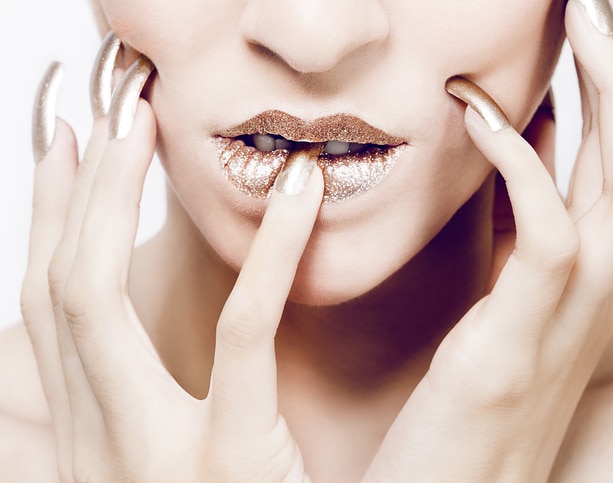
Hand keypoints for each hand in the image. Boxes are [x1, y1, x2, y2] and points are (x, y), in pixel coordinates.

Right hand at [22, 56, 322, 481]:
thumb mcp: (154, 472)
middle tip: (99, 111)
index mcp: (85, 440)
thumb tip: (120, 345)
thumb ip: (131, 410)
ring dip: (111, 202)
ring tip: (141, 125)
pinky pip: (240, 337)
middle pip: (53, 291)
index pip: (46, 308)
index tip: (63, 149)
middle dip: (65, 192)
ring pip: (96, 305)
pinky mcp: (229, 462)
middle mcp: (94, 444)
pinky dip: (268, 256)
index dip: (45, 220)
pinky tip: (297, 196)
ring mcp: (149, 457)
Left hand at [363, 0, 612, 480]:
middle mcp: (589, 301)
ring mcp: (565, 325)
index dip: (611, 95)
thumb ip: (511, 236)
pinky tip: (475, 112)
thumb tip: (514, 155)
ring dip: (609, 96)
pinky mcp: (517, 346)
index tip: (585, 32)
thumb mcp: (494, 310)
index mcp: (579, 289)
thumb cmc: (456, 415)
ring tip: (579, 20)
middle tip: (598, 3)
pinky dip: (524, 163)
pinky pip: (549, 235)